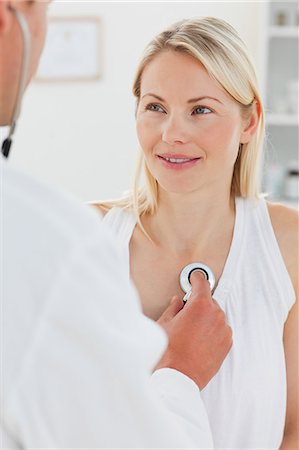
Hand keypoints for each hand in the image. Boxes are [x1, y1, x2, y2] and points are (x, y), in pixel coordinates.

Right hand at [155, 271, 232, 389]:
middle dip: (198, 304)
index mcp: (200, 306)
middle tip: (185, 314)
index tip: (194, 277)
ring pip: (215, 316)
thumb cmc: (169, 351)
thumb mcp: (164, 323)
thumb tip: (178, 303)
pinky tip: (199, 340)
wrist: (178, 378)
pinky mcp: (227, 344)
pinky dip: (212, 331)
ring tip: (191, 332)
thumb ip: (173, 308)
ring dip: (206, 318)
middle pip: (209, 300)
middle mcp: (216, 315)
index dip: (196, 278)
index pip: (202, 283)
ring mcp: (224, 330)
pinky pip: (221, 330)